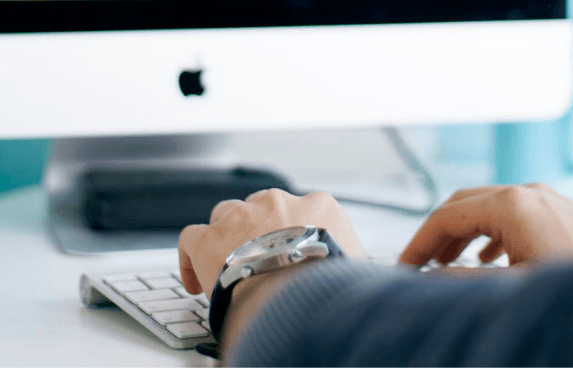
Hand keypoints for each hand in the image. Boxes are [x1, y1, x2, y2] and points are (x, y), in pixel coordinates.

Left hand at [178, 189, 364, 297]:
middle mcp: (278, 203)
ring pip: (225, 215)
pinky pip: (190, 237)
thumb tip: (366, 277)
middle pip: (261, 206)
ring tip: (226, 265)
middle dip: (257, 228)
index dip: (291, 231)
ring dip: (225, 237)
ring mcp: (241, 216)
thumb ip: (354, 260)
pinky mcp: (209, 237)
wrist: (301, 298)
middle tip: (257, 258)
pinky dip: (190, 257)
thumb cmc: (333, 287)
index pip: (304, 209)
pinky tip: (195, 279)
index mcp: (319, 207)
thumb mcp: (358, 267)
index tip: (288, 251)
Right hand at [399, 183, 572, 267]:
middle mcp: (527, 194)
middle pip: (462, 205)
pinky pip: (509, 215)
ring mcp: (544, 200)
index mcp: (511, 205)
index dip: (419, 243)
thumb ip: (463, 281)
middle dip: (436, 234)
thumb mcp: (511, 288)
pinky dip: (487, 233)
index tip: (406, 265)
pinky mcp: (557, 213)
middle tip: (419, 263)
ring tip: (446, 261)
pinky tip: (486, 256)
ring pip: (485, 207)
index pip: (445, 216)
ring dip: (461, 233)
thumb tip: (429, 280)